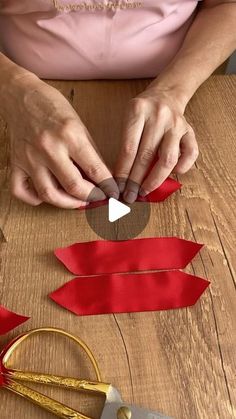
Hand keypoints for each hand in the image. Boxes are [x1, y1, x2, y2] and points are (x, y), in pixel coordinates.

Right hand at [4, 74, 117, 207]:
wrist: (20, 95)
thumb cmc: (52, 106)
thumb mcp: (79, 124)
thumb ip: (90, 152)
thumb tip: (103, 176)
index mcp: (70, 135)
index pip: (94, 169)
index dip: (108, 186)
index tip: (113, 192)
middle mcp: (49, 148)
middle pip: (73, 187)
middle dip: (91, 197)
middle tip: (98, 198)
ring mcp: (30, 158)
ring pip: (48, 194)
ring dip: (67, 204)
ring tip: (78, 202)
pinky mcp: (15, 163)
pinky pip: (21, 190)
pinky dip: (34, 199)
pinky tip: (46, 197)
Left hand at [115, 85, 198, 202]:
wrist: (166, 95)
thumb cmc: (143, 113)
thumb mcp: (128, 120)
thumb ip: (126, 144)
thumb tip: (121, 178)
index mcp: (138, 111)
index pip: (128, 148)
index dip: (123, 171)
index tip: (118, 187)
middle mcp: (159, 116)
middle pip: (146, 156)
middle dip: (136, 180)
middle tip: (129, 196)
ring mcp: (177, 124)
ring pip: (168, 159)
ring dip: (155, 179)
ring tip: (145, 191)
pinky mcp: (190, 131)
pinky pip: (191, 154)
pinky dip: (182, 168)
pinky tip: (172, 175)